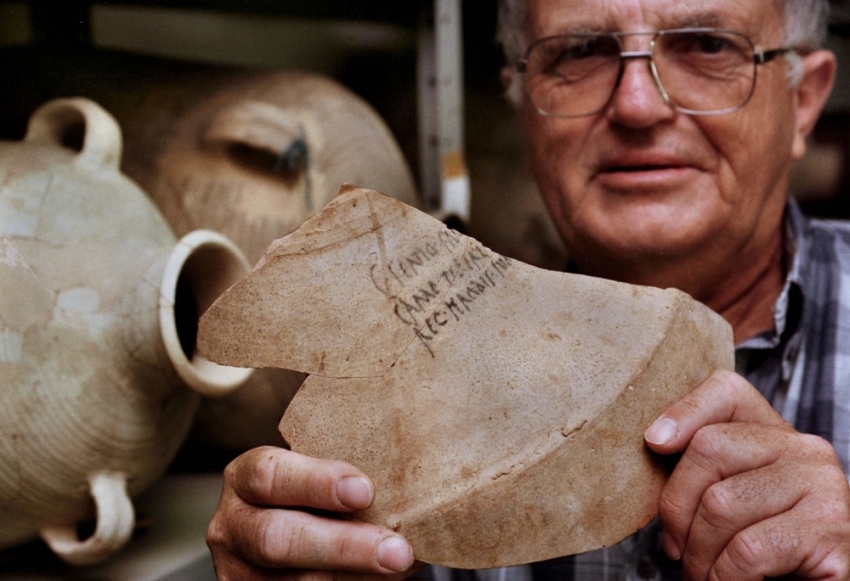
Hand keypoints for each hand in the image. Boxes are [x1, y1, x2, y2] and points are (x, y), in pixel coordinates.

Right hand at [207, 446, 418, 580]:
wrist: (295, 523)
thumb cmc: (316, 490)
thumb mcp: (314, 468)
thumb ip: (346, 462)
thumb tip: (416, 462)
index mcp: (245, 479)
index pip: (269, 475)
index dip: (317, 482)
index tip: (366, 490)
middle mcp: (234, 528)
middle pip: (277, 540)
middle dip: (343, 547)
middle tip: (398, 550)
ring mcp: (242, 573)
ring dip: (357, 579)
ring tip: (403, 568)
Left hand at [645, 370, 849, 580]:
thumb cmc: (764, 546)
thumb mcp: (729, 495)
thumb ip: (701, 469)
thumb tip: (655, 441)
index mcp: (775, 433)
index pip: (727, 392)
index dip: (684, 410)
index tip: (654, 443)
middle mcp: (805, 450)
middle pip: (709, 447)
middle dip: (677, 507)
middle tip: (677, 548)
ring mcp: (824, 488)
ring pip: (721, 504)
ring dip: (698, 553)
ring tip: (701, 573)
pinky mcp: (830, 534)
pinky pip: (748, 550)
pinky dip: (723, 576)